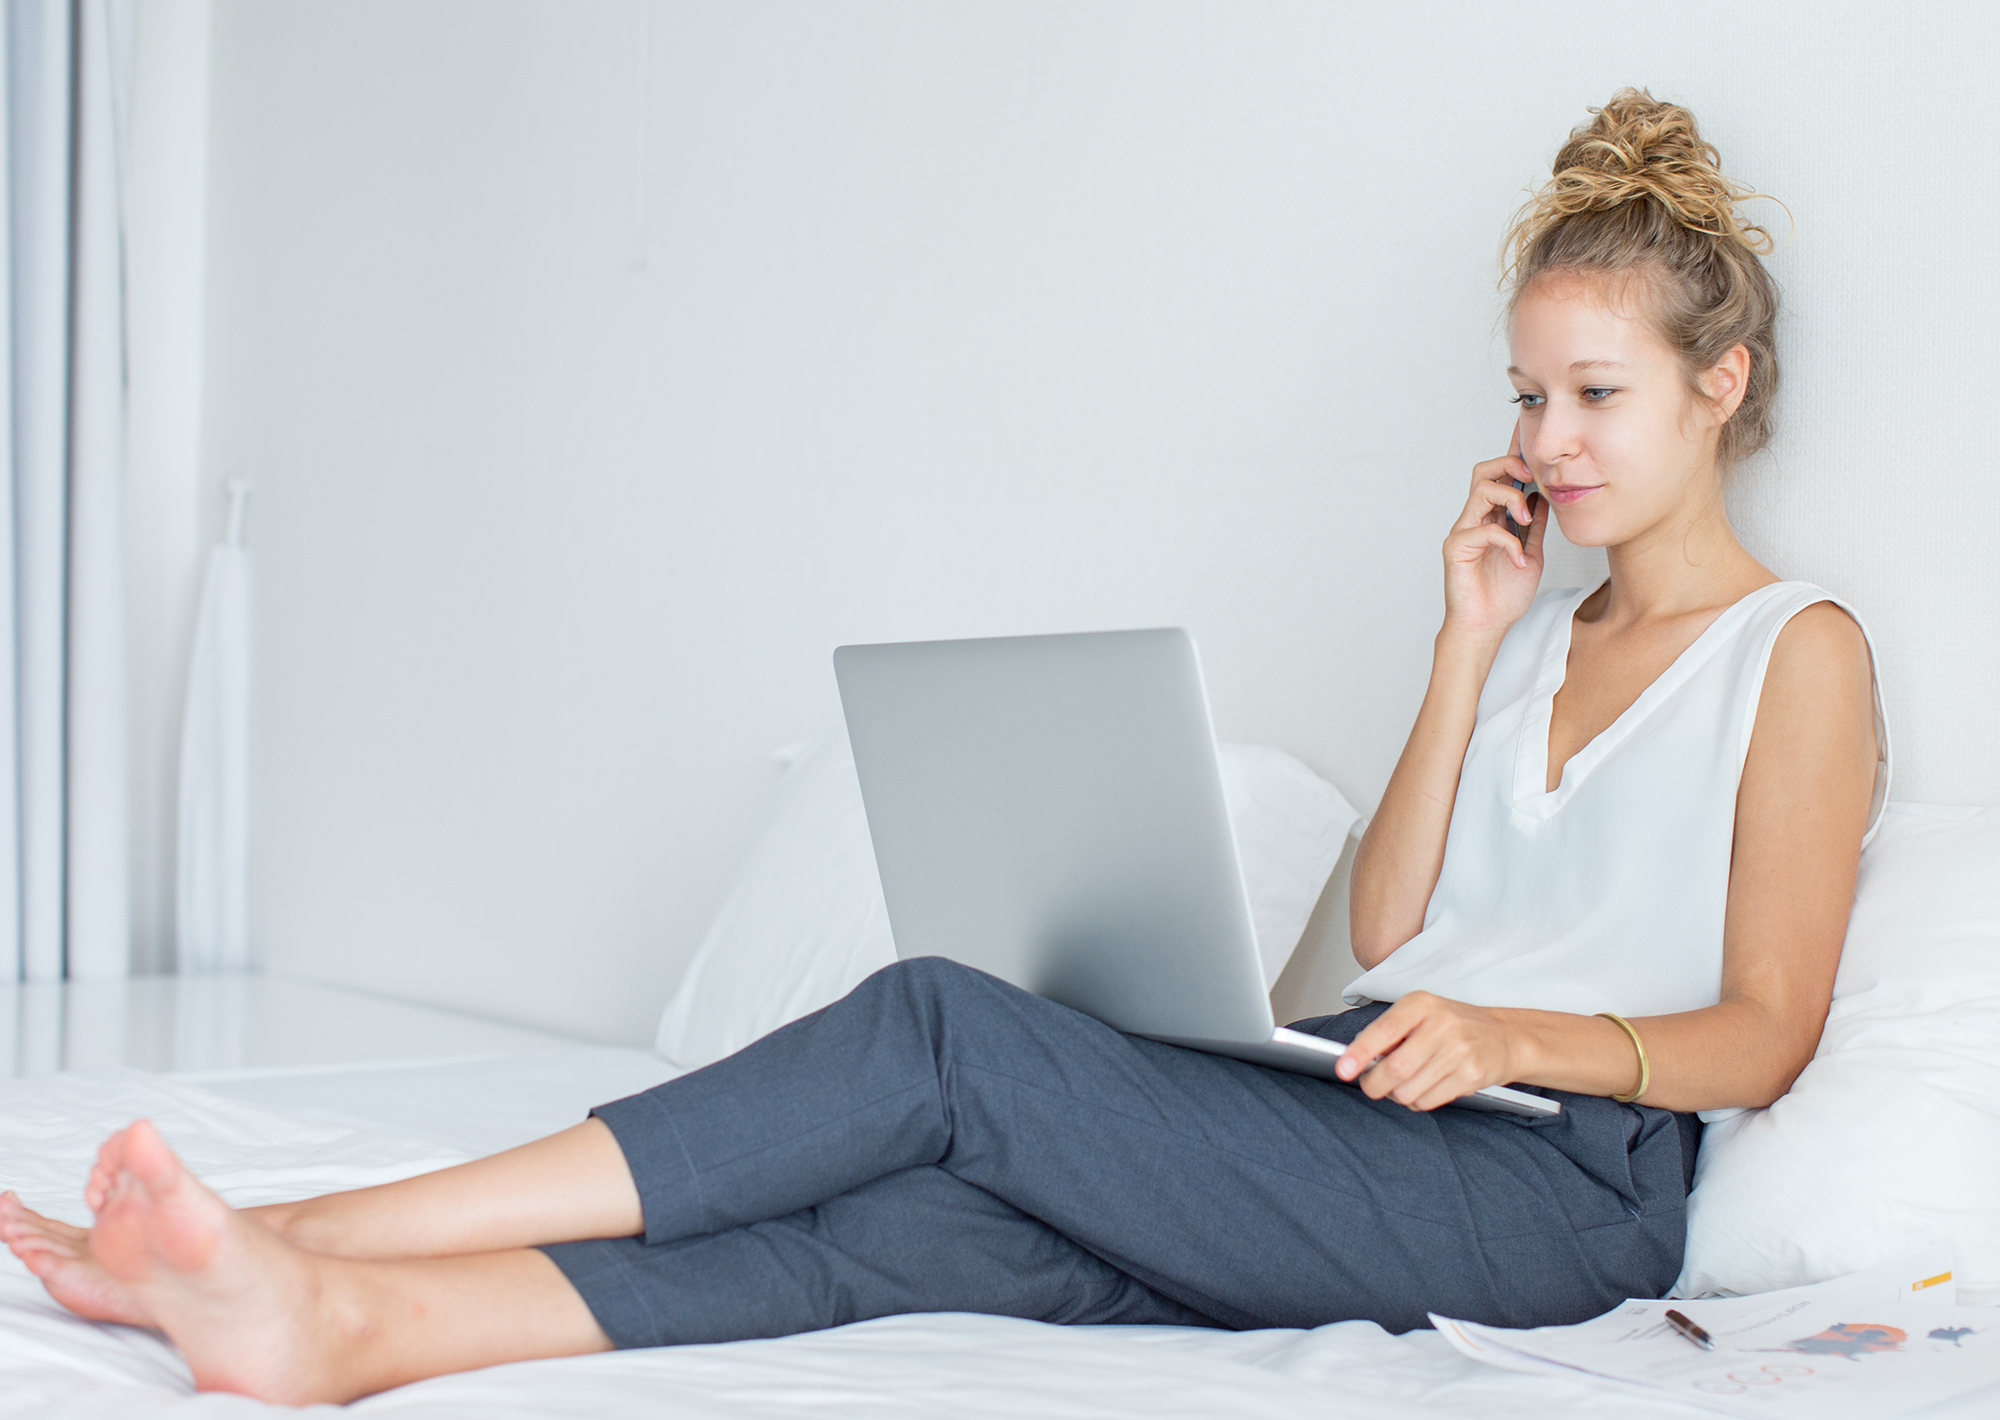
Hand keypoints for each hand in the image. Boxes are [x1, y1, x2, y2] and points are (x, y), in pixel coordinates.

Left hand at [1334, 992, 1521, 1111]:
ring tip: (1401, 1085)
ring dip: (1396, 1095)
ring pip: (1409, 1089)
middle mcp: (1442, 1025)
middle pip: (1395, 1068)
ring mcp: (1459, 1051)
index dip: (1359, 1052)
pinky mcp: (1470, 1076)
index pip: (1384, 1030)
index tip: (1343, 1068)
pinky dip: (1416, 1102)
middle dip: (1375, 1084)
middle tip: (1370, 1085)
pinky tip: (1422, 1089)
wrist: (1505, 1037)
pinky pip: (1428, 1101)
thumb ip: (1391, 1031)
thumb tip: (1357, 1057)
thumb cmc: (1455, 1025)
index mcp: (1422, 1004)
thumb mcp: (1423, 1013)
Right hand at [1442, 422, 1546, 639]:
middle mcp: (1476, 519)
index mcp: (1493, 517)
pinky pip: (1483, 531)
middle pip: (1484, 472)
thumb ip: (1535, 527)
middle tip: (1532, 475)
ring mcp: (1464, 531)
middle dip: (1509, 465)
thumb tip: (1544, 498)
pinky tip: (1517, 559)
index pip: (1502, 476)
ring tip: (1526, 518)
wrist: (1485, 626)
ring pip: (1480, 491)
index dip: (1513, 452)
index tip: (1525, 429)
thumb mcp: (1531, 553)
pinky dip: (1507, 541)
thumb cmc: (1503, 595)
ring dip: (1509, 498)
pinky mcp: (1456, 548)